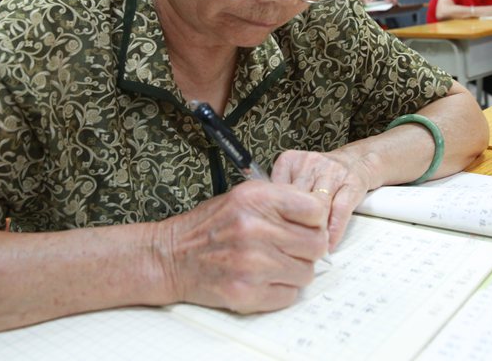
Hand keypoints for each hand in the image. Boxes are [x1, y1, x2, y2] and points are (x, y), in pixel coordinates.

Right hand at [159, 180, 328, 313]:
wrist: (171, 256)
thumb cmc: (210, 226)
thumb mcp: (244, 196)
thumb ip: (282, 200)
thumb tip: (320, 217)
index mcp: (257, 199)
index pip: (316, 210)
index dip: (314, 220)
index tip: (304, 225)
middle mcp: (255, 229)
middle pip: (316, 244)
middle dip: (306, 248)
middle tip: (288, 247)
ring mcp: (251, 264)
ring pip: (306, 273)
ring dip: (293, 271)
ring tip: (270, 263)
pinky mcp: (246, 293)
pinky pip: (289, 296)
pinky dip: (280, 290)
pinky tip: (261, 279)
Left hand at [271, 149, 372, 251]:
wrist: (356, 160)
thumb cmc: (319, 176)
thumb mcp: (295, 178)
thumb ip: (281, 197)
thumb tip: (271, 227)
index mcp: (289, 162)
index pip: (276, 191)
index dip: (277, 216)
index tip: (275, 235)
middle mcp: (310, 164)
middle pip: (298, 200)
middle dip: (295, 225)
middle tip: (291, 249)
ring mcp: (332, 171)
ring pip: (319, 206)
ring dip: (316, 231)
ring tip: (311, 249)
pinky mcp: (352, 182)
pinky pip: (340, 210)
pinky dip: (334, 230)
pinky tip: (329, 244)